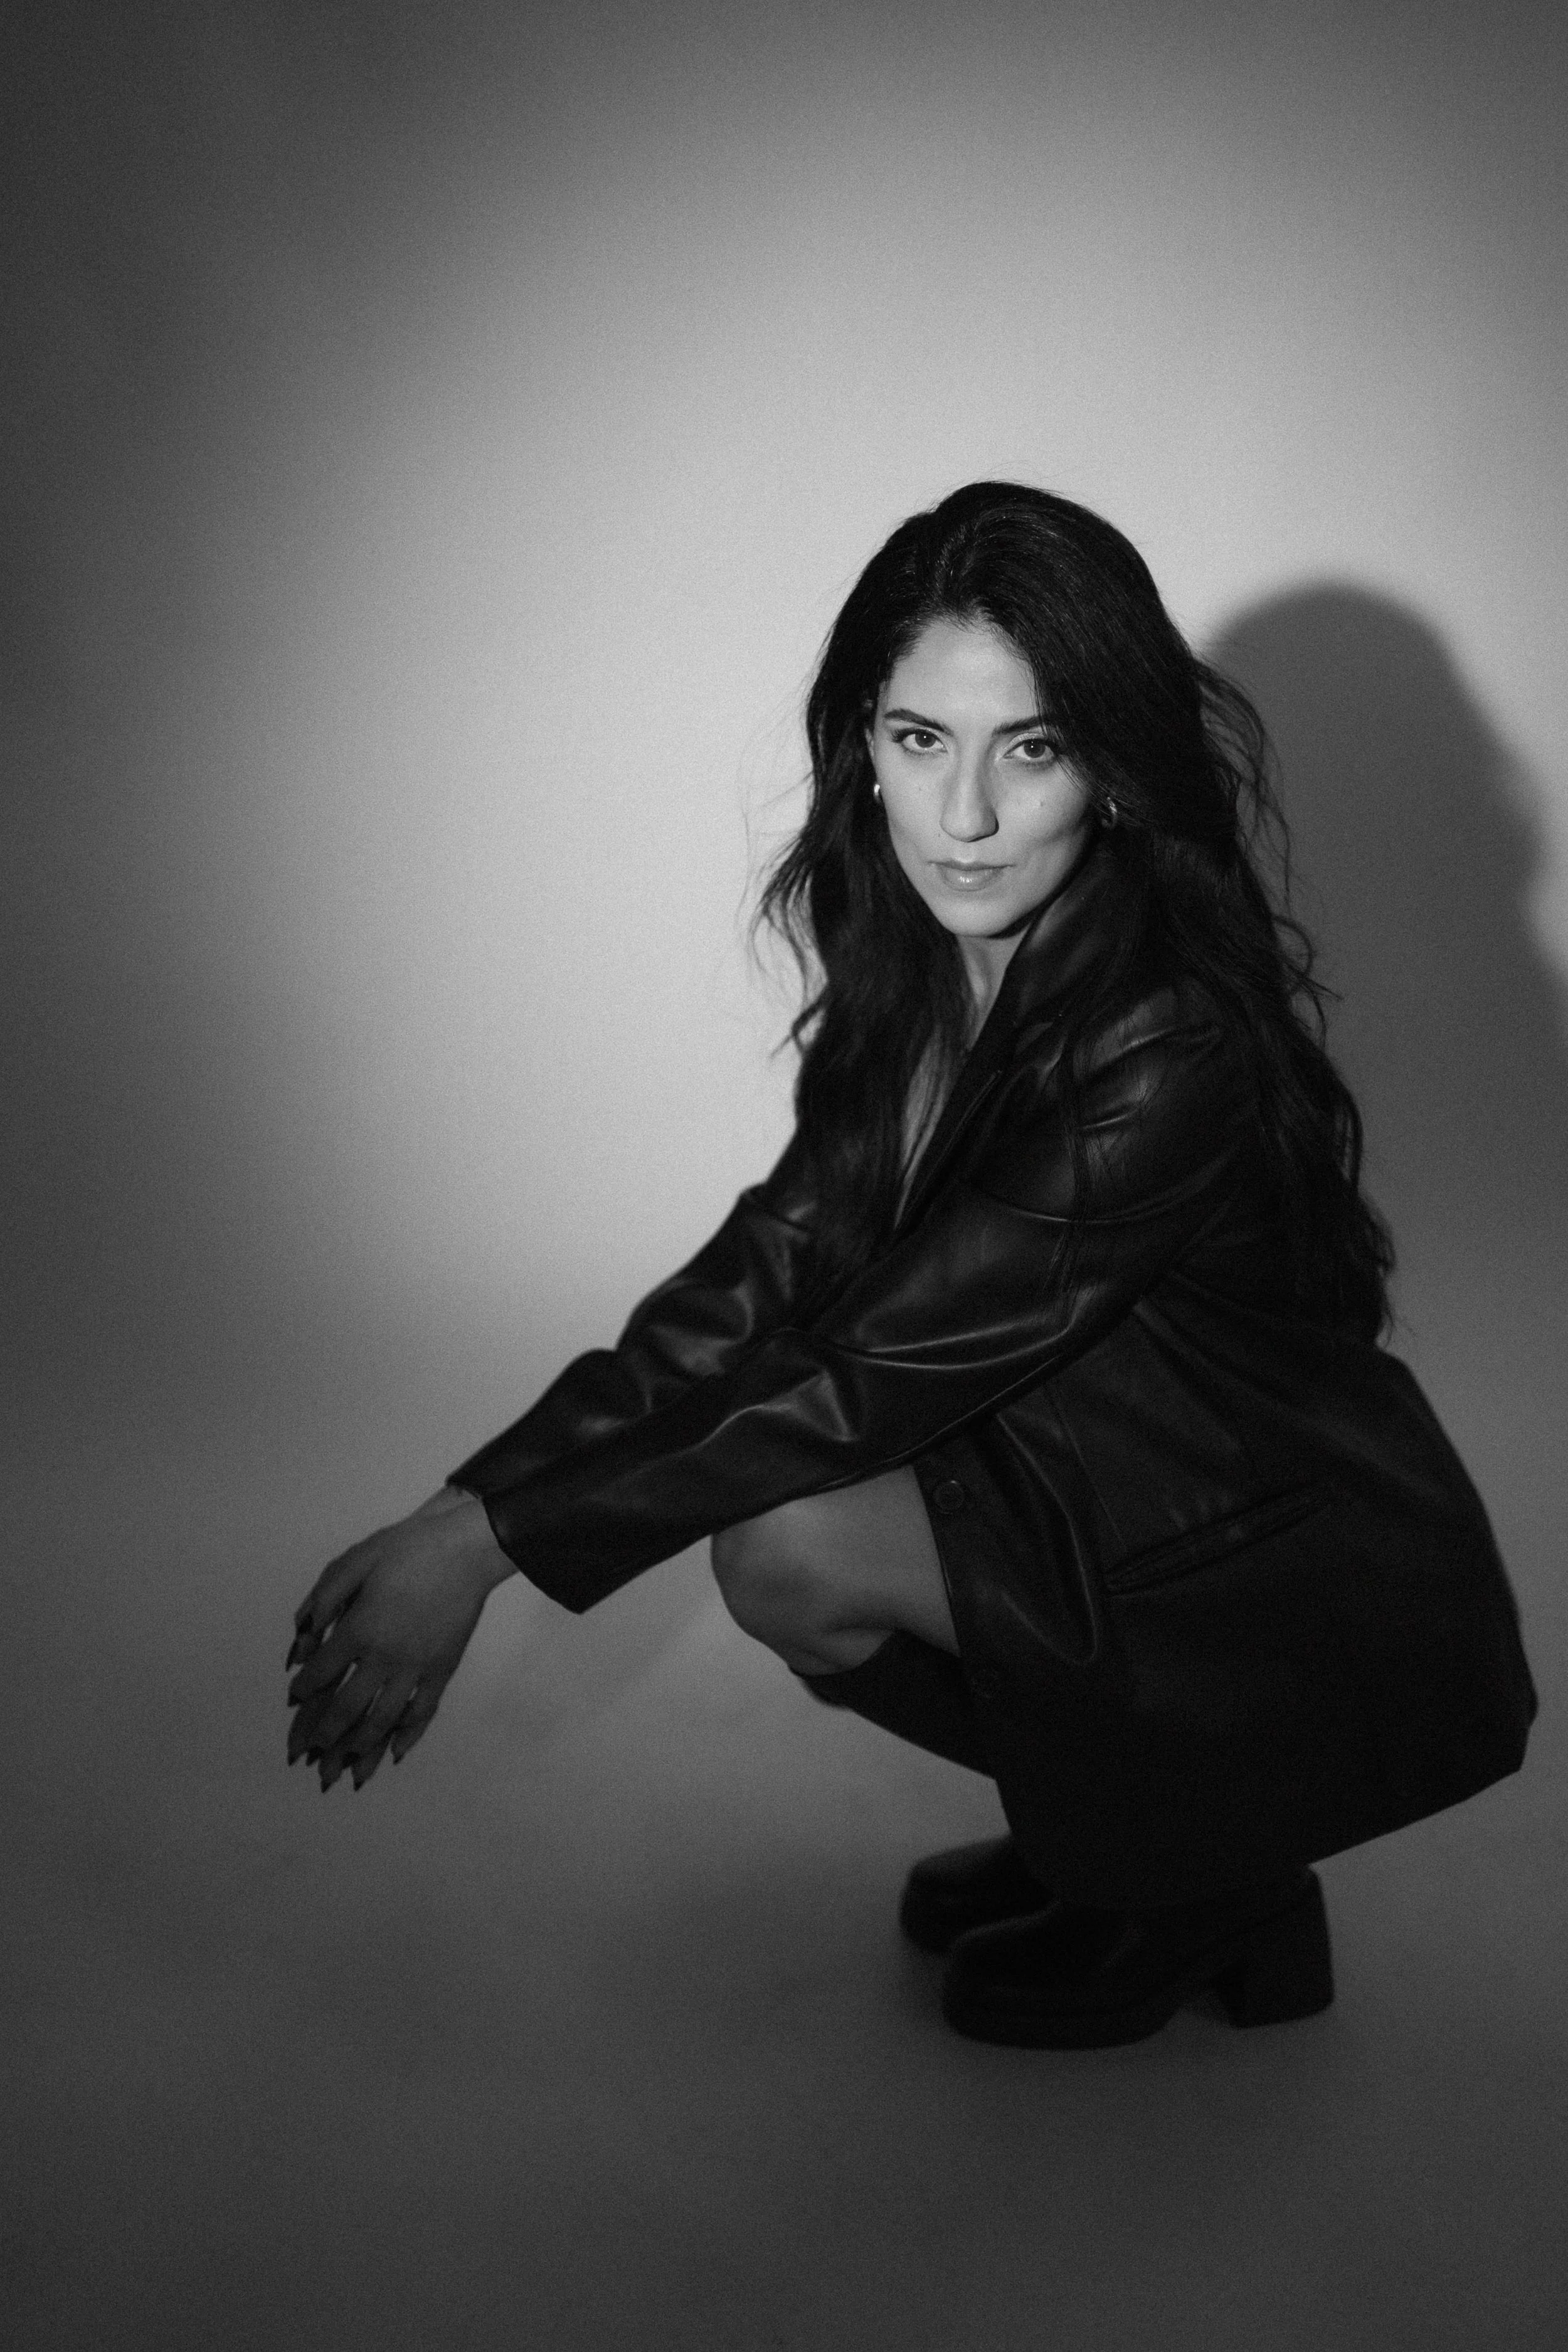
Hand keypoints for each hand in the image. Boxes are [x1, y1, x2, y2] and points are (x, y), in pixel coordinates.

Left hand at [285, 1485, 511, 1792]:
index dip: (304, 1691)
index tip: (294, 1701)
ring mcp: (416, 1668)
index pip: (321, 1673)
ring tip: (345, 1772)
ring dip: (361, 1749)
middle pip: (347, 1709)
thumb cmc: (406, 1549)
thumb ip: (322, 1600)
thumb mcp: (353, 1562)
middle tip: (308, 1759)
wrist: (465, 1550)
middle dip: (324, 1738)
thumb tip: (301, 1642)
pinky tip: (395, 1753)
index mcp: (359, 1629)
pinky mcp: (443, 1670)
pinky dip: (408, 1735)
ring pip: (383, 1720)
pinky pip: (423, 1711)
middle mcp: (384, 1657)